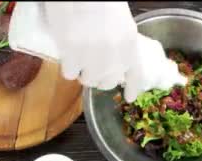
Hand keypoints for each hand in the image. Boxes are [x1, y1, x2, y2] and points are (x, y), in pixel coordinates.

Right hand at [9, 2, 184, 101]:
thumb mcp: (120, 21)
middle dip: (100, 78)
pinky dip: (67, 66)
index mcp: (130, 45)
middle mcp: (115, 58)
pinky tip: (67, 54)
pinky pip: (70, 73)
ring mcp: (93, 61)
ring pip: (88, 80)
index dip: (132, 88)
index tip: (129, 97)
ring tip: (77, 58)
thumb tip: (114, 57)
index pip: (135, 75)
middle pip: (108, 82)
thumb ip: (120, 42)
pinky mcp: (72, 59)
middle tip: (91, 69)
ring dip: (82, 73)